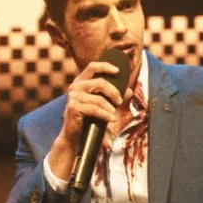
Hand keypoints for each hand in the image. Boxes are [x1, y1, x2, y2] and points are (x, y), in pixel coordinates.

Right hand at [47, 61, 123, 180]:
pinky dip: (105, 115)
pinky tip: (111, 119)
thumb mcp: (103, 105)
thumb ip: (114, 97)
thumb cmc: (89, 119)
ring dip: (110, 108)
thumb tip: (129, 91)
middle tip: (120, 101)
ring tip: (113, 115)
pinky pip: (95, 109)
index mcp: (81, 82)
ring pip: (99, 98)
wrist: (74, 137)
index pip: (92, 67)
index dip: (105, 66)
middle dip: (113, 92)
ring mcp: (73, 97)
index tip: (118, 71)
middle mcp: (75, 87)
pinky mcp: (73, 107)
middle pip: (100, 82)